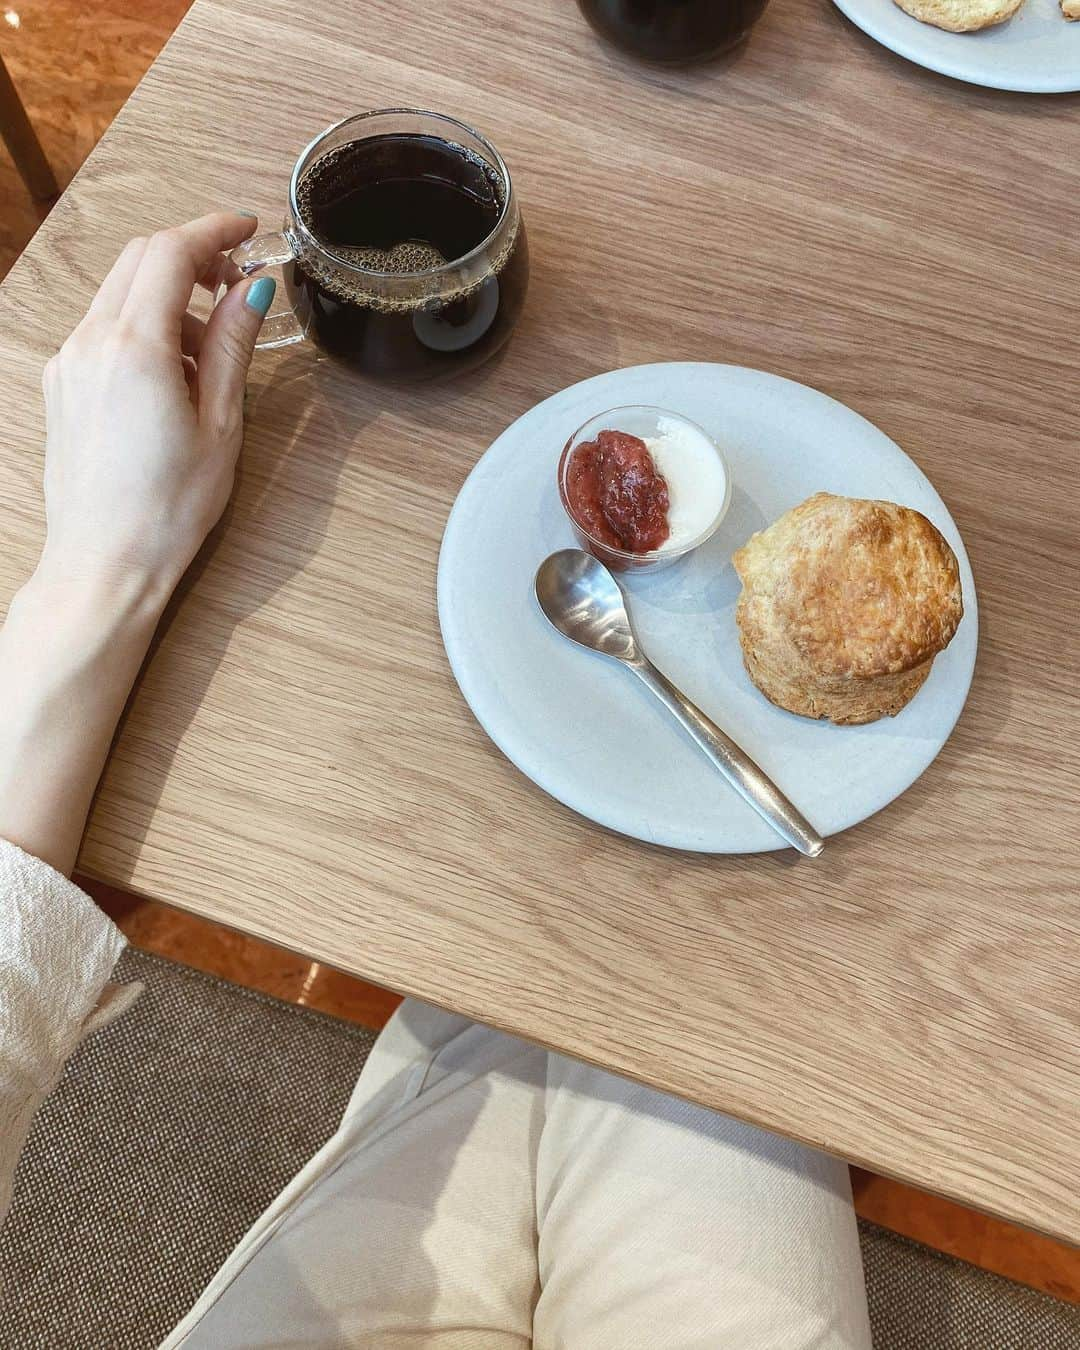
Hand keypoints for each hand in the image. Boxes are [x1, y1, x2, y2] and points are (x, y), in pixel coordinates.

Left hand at [38, 212, 274, 597]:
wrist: (104, 563)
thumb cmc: (167, 508)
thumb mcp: (221, 424)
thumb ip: (231, 345)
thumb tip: (252, 288)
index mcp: (134, 348)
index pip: (170, 251)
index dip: (213, 229)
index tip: (248, 229)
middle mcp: (90, 343)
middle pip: (139, 260)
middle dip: (191, 257)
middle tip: (237, 284)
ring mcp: (68, 362)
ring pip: (120, 294)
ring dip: (168, 299)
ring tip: (208, 356)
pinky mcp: (62, 385)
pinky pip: (103, 330)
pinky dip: (142, 329)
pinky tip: (172, 377)